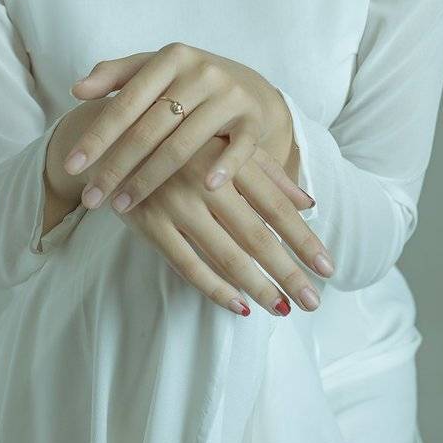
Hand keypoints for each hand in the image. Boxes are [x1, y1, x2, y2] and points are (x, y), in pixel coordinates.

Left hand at [64, 42, 300, 210]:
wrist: (247, 85)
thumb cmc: (186, 82)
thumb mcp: (152, 69)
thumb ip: (114, 75)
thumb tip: (76, 89)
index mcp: (171, 57)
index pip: (126, 102)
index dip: (97, 135)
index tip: (72, 166)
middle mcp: (202, 72)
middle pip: (150, 128)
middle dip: (116, 166)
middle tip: (91, 198)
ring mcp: (229, 96)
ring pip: (183, 144)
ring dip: (150, 179)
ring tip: (122, 205)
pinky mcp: (252, 119)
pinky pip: (238, 147)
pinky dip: (224, 166)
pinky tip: (205, 188)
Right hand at [115, 131, 327, 315]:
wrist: (114, 134)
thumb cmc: (181, 140)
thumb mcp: (224, 144)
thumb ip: (267, 173)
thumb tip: (309, 202)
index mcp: (229, 158)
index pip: (276, 207)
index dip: (303, 239)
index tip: (328, 268)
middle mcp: (205, 181)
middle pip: (256, 236)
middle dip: (287, 272)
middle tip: (313, 301)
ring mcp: (175, 204)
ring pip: (225, 255)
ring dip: (257, 286)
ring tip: (282, 308)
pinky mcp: (149, 223)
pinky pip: (187, 264)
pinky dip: (214, 288)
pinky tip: (239, 305)